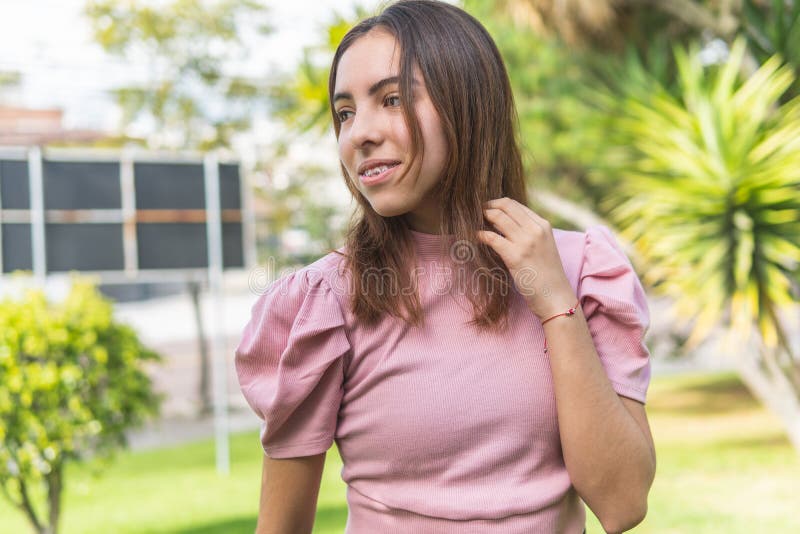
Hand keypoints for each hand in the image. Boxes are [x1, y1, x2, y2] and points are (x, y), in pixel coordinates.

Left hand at [476, 197, 575, 319]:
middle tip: (476, 213)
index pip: (514, 204)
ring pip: (497, 217)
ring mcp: (526, 242)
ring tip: (473, 223)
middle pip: (505, 206)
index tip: (486, 209)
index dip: (497, 204)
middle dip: (487, 206)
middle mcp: (535, 229)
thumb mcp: (543, 246)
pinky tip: (475, 237)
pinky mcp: (515, 256)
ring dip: (482, 217)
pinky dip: (480, 235)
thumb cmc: (547, 275)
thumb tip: (503, 225)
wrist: (556, 297)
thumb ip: (529, 233)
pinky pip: (491, 237)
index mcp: (543, 225)